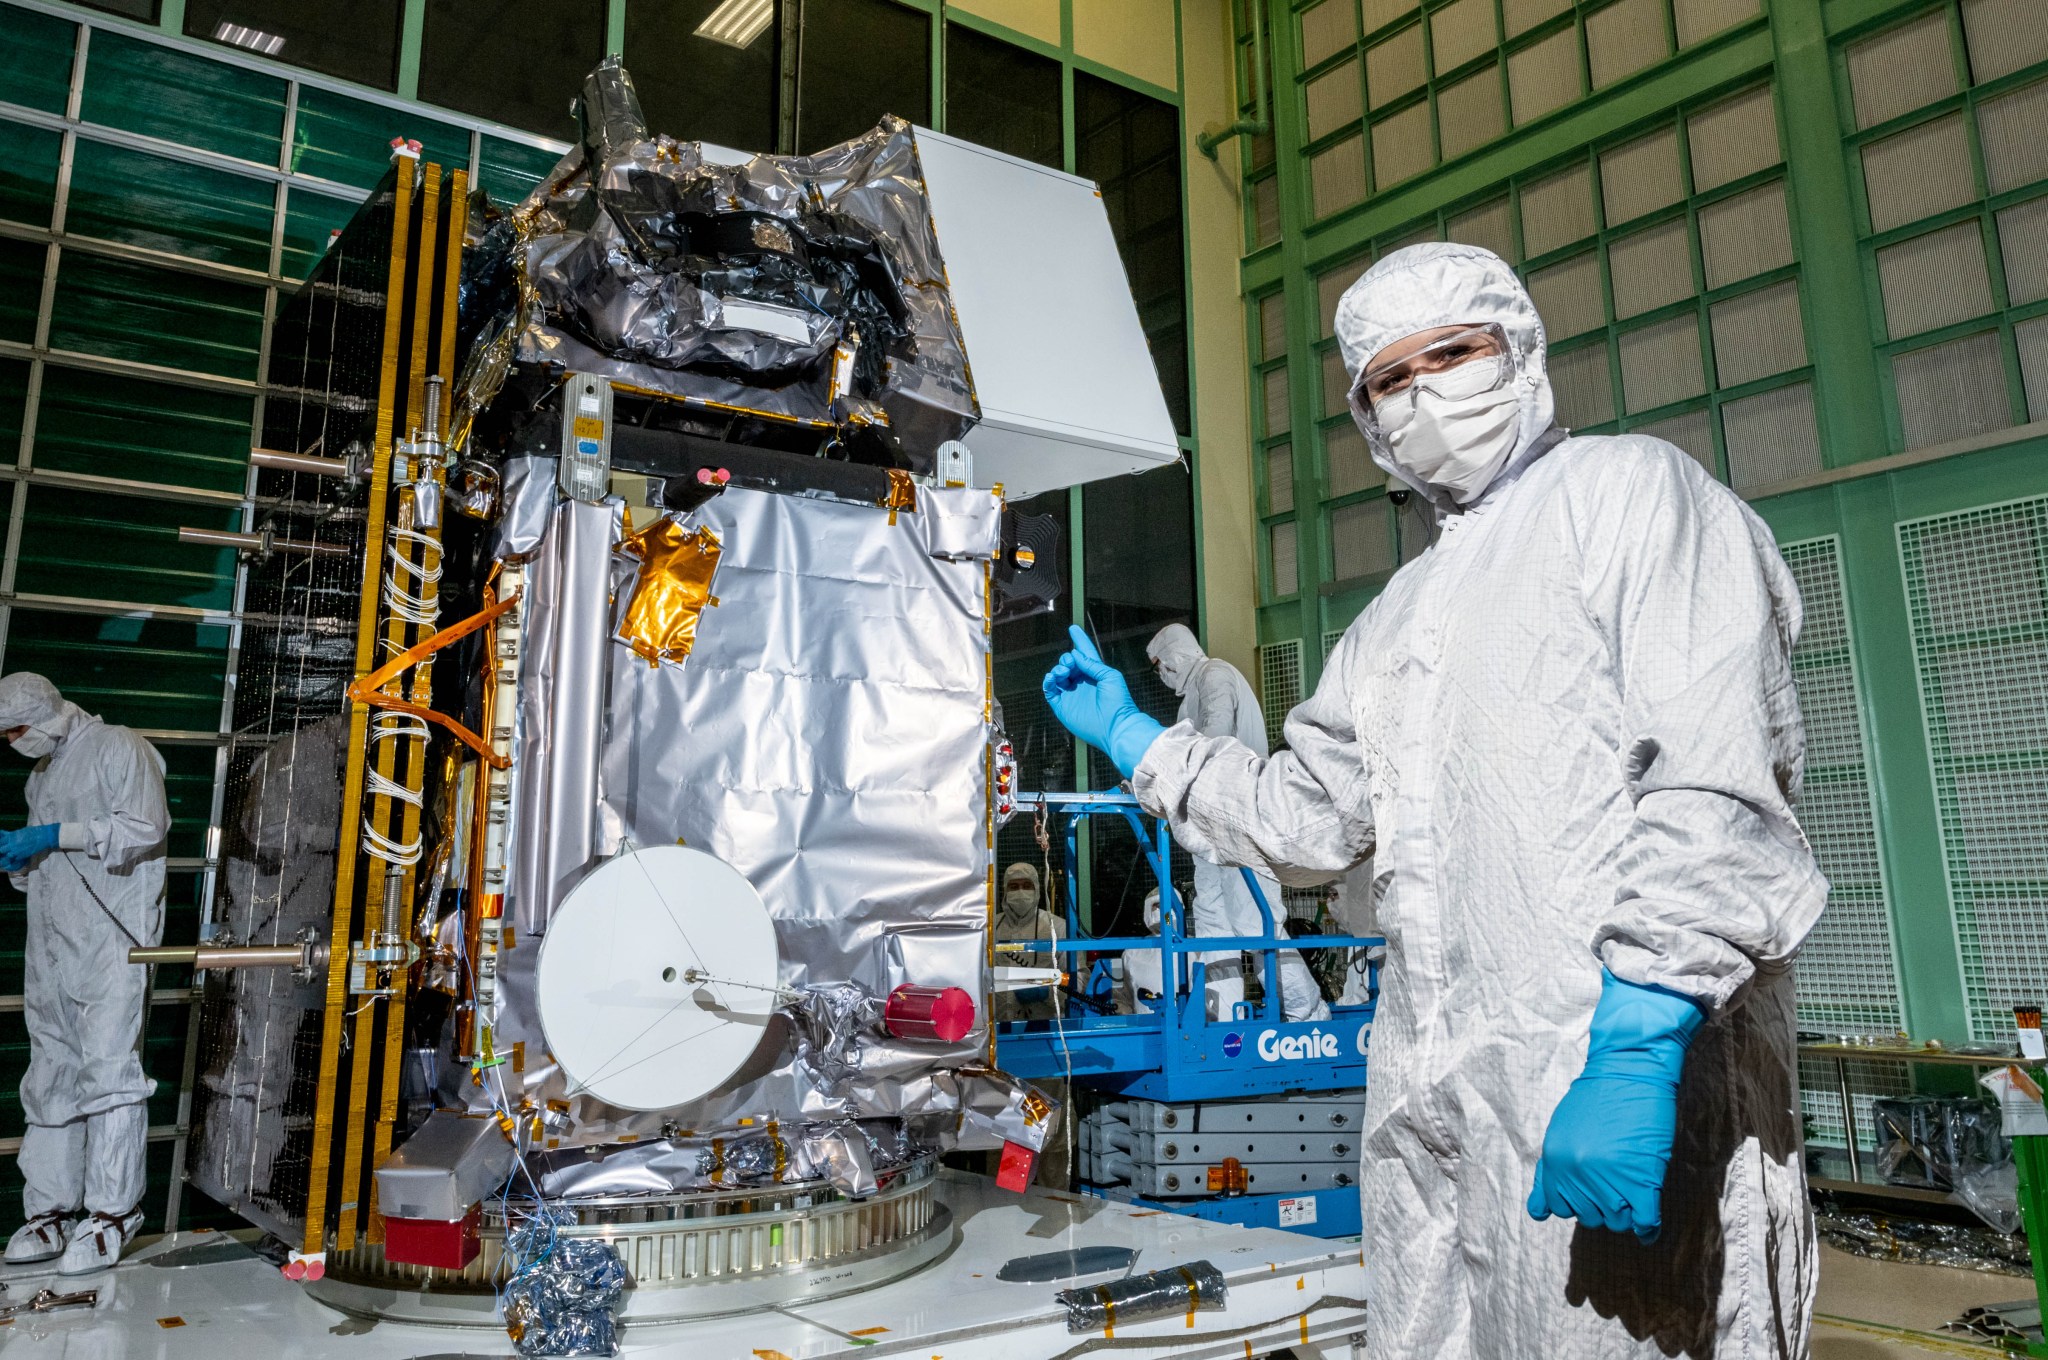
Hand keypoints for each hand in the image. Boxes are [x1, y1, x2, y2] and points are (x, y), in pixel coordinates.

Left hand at [0, 823, 60, 872]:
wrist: (43, 836)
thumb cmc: (33, 832)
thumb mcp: (20, 831)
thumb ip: (12, 835)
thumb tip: (6, 836)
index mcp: (11, 836)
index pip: (0, 841)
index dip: (2, 843)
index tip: (4, 844)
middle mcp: (12, 844)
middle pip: (1, 850)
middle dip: (4, 849)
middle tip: (8, 848)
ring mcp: (17, 850)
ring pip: (8, 855)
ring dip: (10, 853)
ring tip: (15, 851)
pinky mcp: (22, 855)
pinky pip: (15, 858)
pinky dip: (17, 857)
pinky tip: (21, 853)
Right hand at [1042, 625, 1164, 779]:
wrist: (1114, 726)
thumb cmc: (1118, 701)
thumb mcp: (1110, 675)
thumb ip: (1092, 663)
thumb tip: (1076, 655)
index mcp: (1095, 674)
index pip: (1084, 654)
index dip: (1079, 641)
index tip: (1073, 629)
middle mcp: (1082, 683)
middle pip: (1068, 663)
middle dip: (1066, 658)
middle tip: (1070, 664)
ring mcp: (1071, 694)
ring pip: (1057, 675)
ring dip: (1057, 668)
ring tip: (1063, 671)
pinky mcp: (1062, 706)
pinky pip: (1049, 690)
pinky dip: (1048, 681)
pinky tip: (1052, 677)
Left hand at [1527, 971, 1706, 1242]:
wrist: (1629, 1069)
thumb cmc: (1598, 1096)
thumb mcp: (1560, 1131)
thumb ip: (1550, 1171)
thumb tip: (1540, 1212)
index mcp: (1553, 1162)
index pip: (1559, 1208)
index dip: (1579, 1201)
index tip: (1593, 1191)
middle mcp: (1575, 1175)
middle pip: (1590, 1216)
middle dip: (1603, 1205)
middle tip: (1617, 1182)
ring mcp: (1608, 1180)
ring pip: (1617, 1222)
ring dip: (1626, 1213)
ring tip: (1633, 1191)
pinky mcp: (1641, 1180)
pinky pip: (1644, 1221)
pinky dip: (1648, 1227)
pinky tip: (1648, 1223)